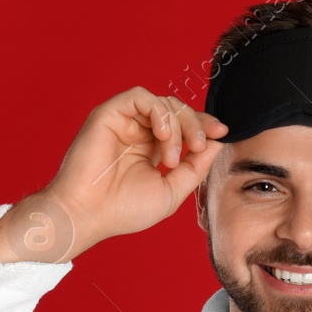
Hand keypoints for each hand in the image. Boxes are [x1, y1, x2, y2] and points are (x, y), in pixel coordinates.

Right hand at [42, 87, 228, 251]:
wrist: (89, 215)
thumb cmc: (123, 210)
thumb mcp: (172, 191)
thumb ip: (196, 167)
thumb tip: (218, 142)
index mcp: (152, 148)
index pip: (184, 126)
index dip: (204, 126)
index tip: (222, 133)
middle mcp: (138, 132)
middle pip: (178, 110)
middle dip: (196, 125)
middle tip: (197, 148)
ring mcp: (124, 121)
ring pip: (164, 102)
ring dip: (178, 126)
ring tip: (172, 157)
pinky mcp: (110, 113)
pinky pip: (141, 97)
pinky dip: (159, 112)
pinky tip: (163, 136)